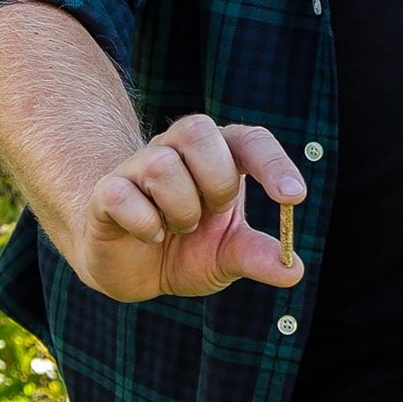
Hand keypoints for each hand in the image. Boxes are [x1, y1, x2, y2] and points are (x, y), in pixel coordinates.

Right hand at [77, 115, 305, 301]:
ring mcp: (139, 166)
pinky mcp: (108, 192)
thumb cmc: (186, 249)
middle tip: (213, 212)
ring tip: (178, 228)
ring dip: (180, 210)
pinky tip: (150, 235)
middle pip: (199, 131)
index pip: (250, 139)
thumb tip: (293, 270)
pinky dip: (145, 224)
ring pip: (161, 165)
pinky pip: (123, 194)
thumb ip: (256, 256)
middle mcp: (177, 150)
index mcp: (219, 156)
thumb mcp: (226, 255)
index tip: (294, 197)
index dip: (274, 163)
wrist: (131, 268)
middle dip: (217, 181)